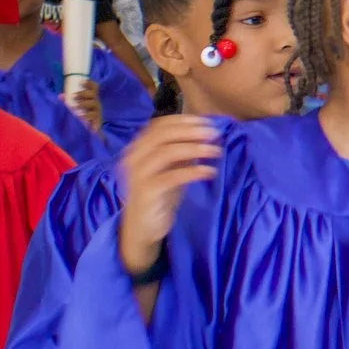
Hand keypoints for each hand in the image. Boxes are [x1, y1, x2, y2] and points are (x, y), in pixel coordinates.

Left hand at [66, 78, 102, 133]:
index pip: (94, 87)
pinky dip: (88, 116)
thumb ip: (68, 99)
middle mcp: (95, 101)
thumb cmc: (84, 111)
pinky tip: (82, 116)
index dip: (89, 83)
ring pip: (93, 104)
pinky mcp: (97, 118)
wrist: (92, 124)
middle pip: (92, 94)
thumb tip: (60, 96)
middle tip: (74, 95)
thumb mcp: (76, 104)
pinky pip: (95, 116)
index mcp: (92, 96)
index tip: (81, 82)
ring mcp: (97, 109)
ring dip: (84, 104)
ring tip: (76, 106)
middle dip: (83, 94)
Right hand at [117, 116, 221, 275]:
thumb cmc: (159, 196)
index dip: (183, 121)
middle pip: (162, 135)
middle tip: (214, 133)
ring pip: (167, 152)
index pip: (158, 125)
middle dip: (191, 131)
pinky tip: (210, 172)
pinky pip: (172, 176)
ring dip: (195, 148)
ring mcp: (137, 174)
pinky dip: (194, 171)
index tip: (205, 122)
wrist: (142, 228)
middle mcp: (133, 157)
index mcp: (137, 148)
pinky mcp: (146, 191)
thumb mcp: (172, 170)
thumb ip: (183, 153)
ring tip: (216, 150)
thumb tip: (204, 135)